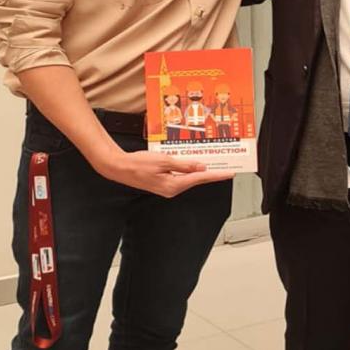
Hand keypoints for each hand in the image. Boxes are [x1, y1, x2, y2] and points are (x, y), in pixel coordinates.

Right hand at [94, 149, 233, 196]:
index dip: (217, 175)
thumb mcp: (164, 161)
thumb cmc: (138, 164)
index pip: (200, 178)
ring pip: (189, 178)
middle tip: (225, 166)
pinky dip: (188, 170)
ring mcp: (168, 187)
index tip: (230, 173)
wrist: (120, 167)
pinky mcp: (163, 183)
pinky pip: (180, 176)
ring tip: (213, 162)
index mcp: (174, 185)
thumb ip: (184, 165)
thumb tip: (201, 168)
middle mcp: (172, 189)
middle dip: (211, 172)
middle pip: (196, 179)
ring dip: (199, 170)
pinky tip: (192, 163)